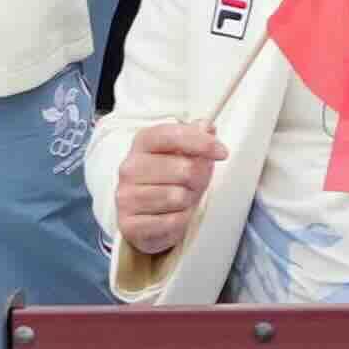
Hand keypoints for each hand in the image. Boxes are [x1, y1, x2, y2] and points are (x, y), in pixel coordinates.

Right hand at [110, 115, 226, 256]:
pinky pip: (172, 221)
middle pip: (183, 168)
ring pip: (178, 197)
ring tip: (180, 201)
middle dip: (199, 179)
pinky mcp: (129, 223)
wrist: (148, 219)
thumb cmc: (169, 182)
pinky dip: (180, 220)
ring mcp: (126, 196)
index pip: (171, 135)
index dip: (201, 142)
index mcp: (142, 143)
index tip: (222, 152)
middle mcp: (130, 167)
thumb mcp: (185, 157)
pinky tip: (172, 216)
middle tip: (194, 185)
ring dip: (188, 201)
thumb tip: (206, 126)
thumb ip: (196, 139)